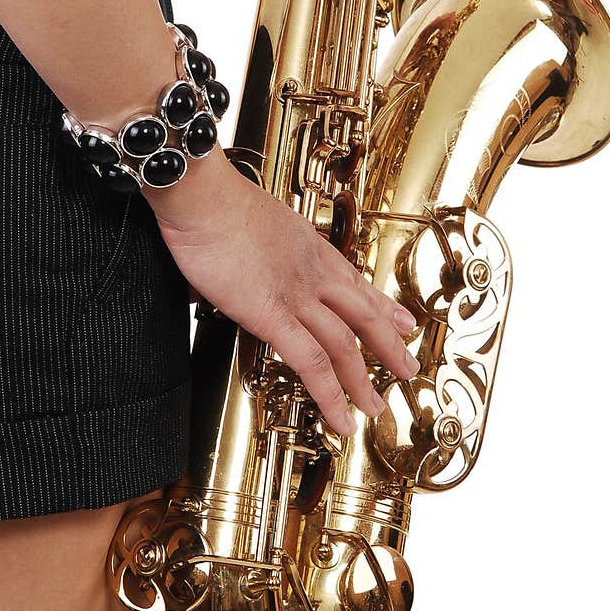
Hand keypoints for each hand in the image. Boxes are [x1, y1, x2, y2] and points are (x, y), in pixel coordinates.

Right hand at [146, 146, 419, 436]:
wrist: (203, 194)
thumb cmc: (213, 202)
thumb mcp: (250, 221)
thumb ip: (252, 249)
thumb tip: (231, 264)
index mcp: (308, 246)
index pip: (355, 283)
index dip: (383, 306)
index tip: (401, 320)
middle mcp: (312, 271)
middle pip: (363, 315)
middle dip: (389, 345)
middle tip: (406, 365)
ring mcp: (297, 295)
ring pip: (344, 345)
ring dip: (362, 380)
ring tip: (374, 406)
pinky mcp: (272, 315)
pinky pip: (311, 362)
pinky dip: (330, 394)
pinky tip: (340, 416)